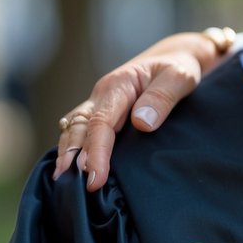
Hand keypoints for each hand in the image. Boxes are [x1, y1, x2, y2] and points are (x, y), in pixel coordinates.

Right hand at [53, 30, 227, 188]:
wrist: (178, 55)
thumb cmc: (179, 66)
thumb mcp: (179, 77)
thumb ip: (162, 97)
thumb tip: (141, 123)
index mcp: (118, 85)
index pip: (100, 123)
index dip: (96, 152)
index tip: (97, 177)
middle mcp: (102, 95)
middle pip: (79, 128)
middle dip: (73, 158)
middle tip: (75, 187)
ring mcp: (101, 104)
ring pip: (75, 129)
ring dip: (68, 154)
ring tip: (63, 182)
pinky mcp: (105, 114)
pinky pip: (83, 131)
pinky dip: (75, 149)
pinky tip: (72, 170)